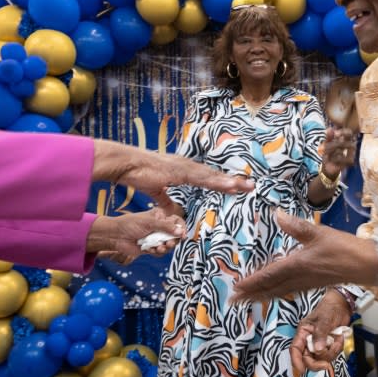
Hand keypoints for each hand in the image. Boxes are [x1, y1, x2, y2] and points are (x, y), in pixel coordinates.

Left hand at [87, 208, 184, 263]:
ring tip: (159, 248)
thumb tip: (180, 232)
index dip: (181, 228)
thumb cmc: (131, 224)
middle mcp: (159, 228)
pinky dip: (156, 252)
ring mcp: (155, 238)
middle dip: (173, 241)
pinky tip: (149, 249)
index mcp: (160, 217)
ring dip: (165, 248)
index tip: (182, 236)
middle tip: (169, 244)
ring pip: (168, 245)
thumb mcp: (150, 222)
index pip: (176, 222)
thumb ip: (166, 227)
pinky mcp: (151, 248)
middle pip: (174, 235)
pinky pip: (160, 252)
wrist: (116, 236)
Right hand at [92, 140, 251, 208]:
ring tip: (244, 187)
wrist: (126, 163)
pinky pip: (200, 178)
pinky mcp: (178, 170)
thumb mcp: (157, 193)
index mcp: (183, 170)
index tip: (239, 187)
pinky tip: (228, 185)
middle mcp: (186, 166)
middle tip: (252, 186)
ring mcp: (183, 166)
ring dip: (228, 181)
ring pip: (210, 175)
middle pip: (213, 175)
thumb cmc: (139, 174)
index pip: (207, 177)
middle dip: (233, 181)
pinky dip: (215, 181)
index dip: (223, 182)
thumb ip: (167, 203)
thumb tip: (174, 214)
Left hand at [232, 210, 377, 301]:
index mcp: (299, 264)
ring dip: (262, 296)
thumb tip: (276, 214)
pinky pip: (290, 291)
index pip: (270, 274)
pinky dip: (277, 294)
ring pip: (279, 292)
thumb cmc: (344, 247)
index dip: (252, 281)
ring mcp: (307, 283)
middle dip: (251, 294)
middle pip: (271, 288)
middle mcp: (300, 277)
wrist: (367, 264)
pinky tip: (273, 294)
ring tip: (247, 301)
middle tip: (233, 301)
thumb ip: (296, 226)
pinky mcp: (314, 284)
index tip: (237, 288)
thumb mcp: (319, 232)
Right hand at [292, 290, 350, 374]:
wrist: (342, 306)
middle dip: (318, 362)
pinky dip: (338, 349)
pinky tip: (339, 339)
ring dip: (331, 352)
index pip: (295, 349)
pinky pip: (332, 355)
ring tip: (336, 339)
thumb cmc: (329, 309)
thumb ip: (320, 335)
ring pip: (322, 359)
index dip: (296, 361)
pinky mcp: (329, 346)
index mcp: (303, 333)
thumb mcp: (324, 320)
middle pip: (308, 358)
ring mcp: (319, 344)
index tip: (301, 370)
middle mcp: (309, 340)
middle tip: (326, 365)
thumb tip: (318, 350)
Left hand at [320, 126, 356, 178]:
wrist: (328, 168)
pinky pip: (344, 158)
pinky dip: (336, 159)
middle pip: (344, 141)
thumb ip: (328, 137)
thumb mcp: (326, 144)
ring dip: (333, 150)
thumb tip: (330, 129)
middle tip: (325, 146)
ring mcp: (352, 153)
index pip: (349, 132)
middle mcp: (350, 145)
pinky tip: (332, 159)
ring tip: (326, 153)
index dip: (343, 132)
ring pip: (344, 148)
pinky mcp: (351, 161)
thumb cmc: (329, 154)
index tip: (335, 133)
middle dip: (333, 144)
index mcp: (346, 139)